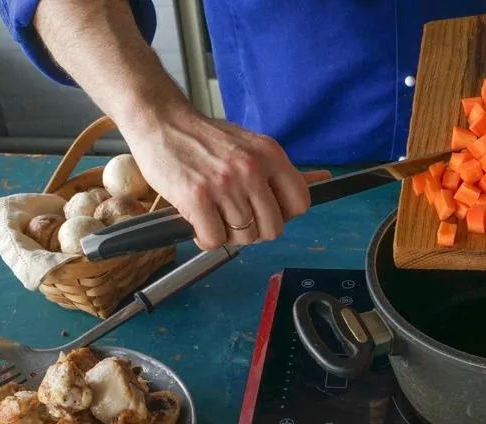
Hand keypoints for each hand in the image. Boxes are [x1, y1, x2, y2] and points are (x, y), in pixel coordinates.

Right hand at [120, 107, 329, 249]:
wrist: (160, 120)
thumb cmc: (205, 138)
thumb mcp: (251, 145)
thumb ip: (280, 170)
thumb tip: (324, 180)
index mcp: (270, 155)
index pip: (301, 204)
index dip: (284, 214)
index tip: (266, 211)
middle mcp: (251, 169)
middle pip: (273, 228)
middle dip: (255, 230)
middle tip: (235, 217)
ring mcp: (225, 184)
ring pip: (244, 237)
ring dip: (227, 233)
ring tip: (214, 213)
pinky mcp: (197, 198)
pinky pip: (214, 241)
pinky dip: (206, 239)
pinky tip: (198, 222)